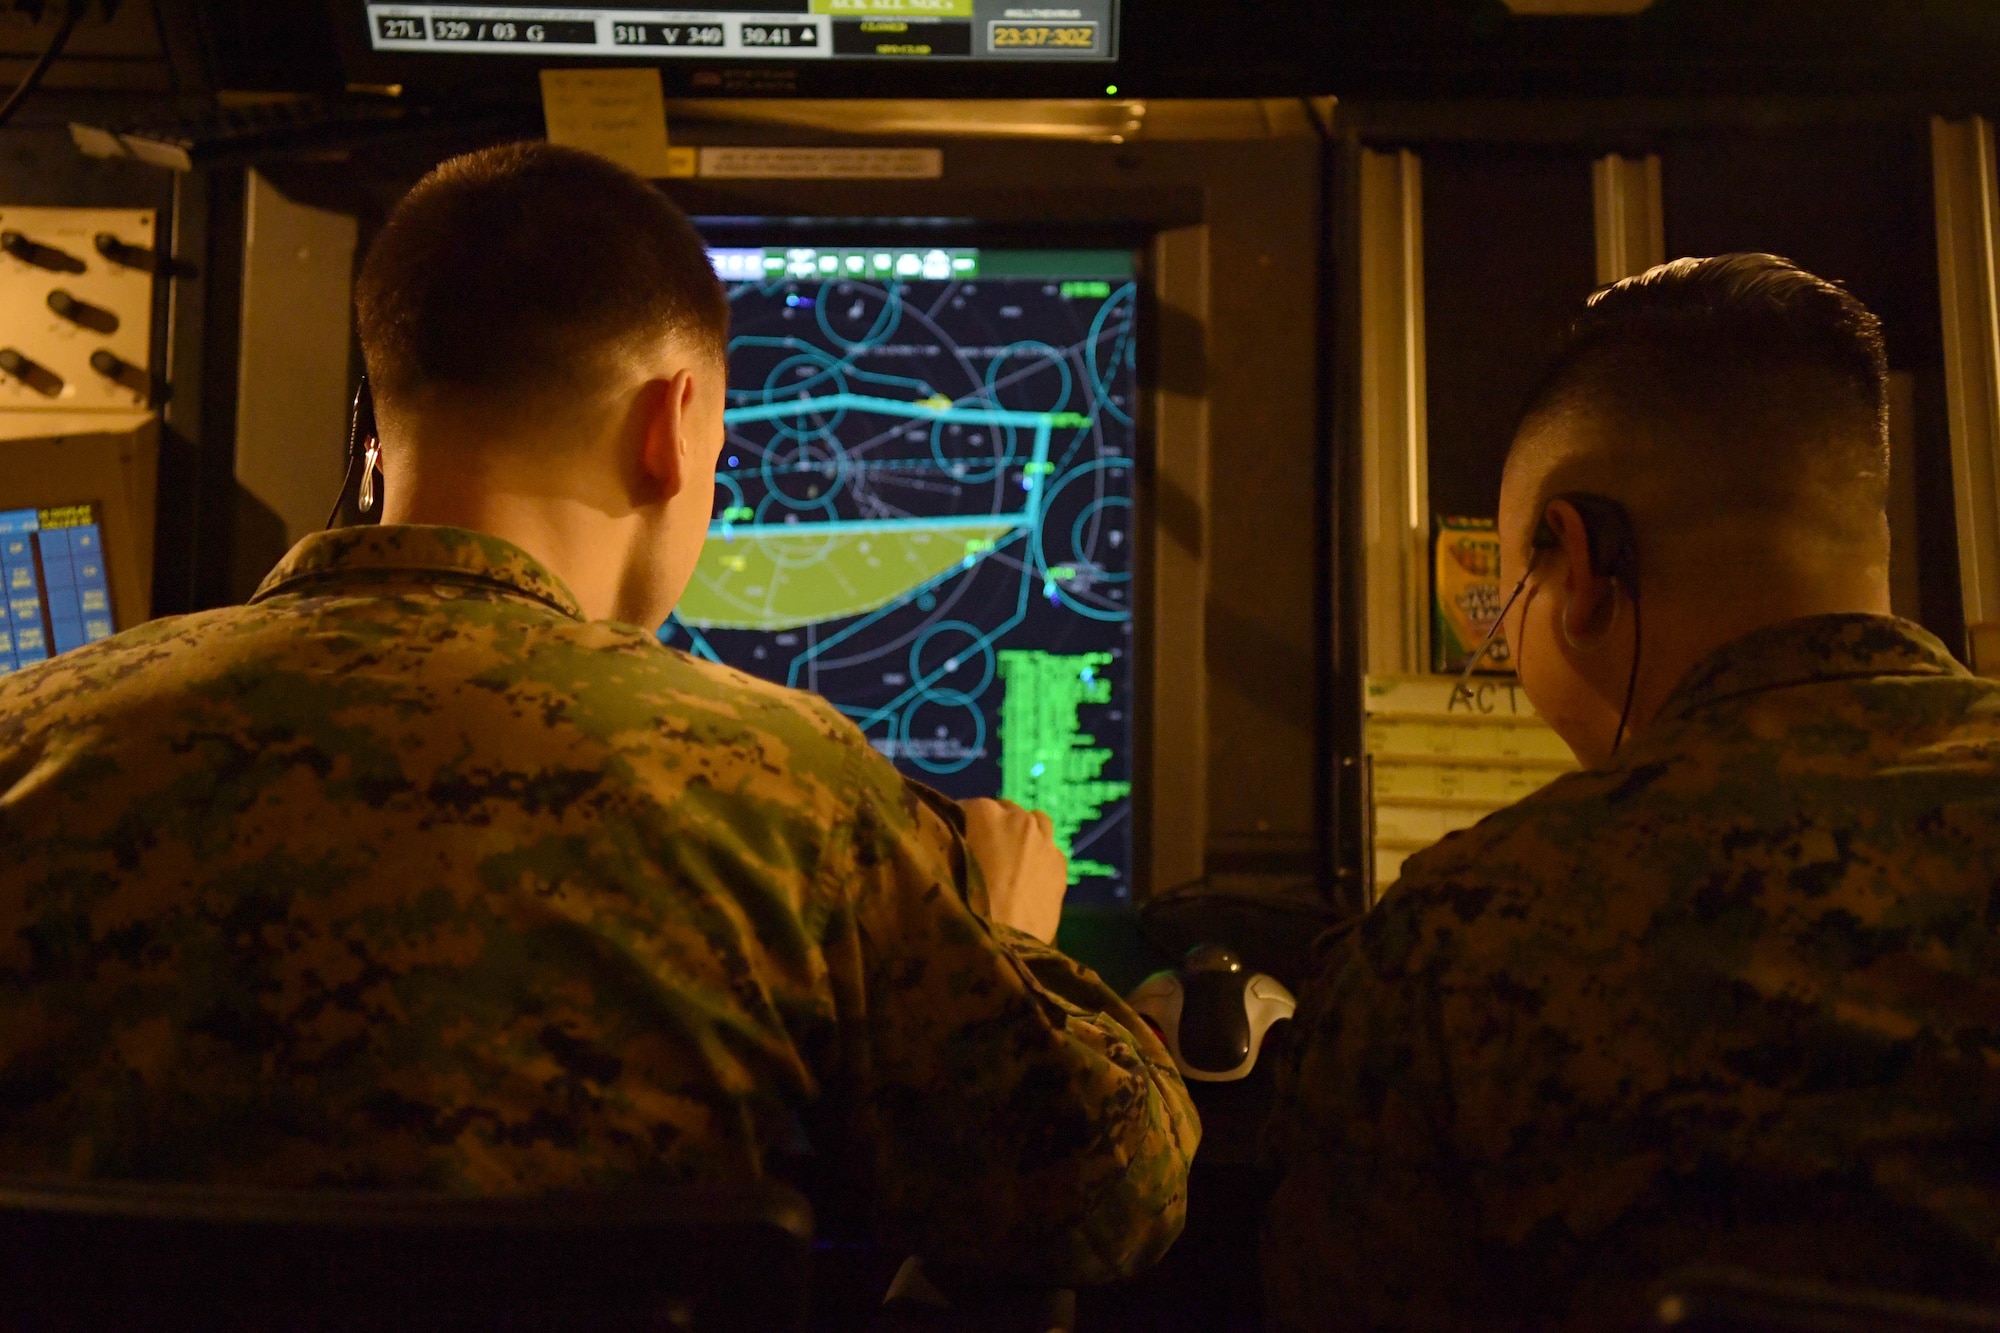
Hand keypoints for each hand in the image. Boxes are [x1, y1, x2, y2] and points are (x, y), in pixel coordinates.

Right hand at [960, 798, 1068, 943]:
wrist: (1001, 945)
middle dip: (993, 827)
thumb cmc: (960, 905)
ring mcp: (1044, 840)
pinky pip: (1049, 849)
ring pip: (1034, 822)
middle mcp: (1018, 818)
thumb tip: (950, 837)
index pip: (966, 807)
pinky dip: (1038, 855)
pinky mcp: (1060, 864)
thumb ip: (949, 842)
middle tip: (981, 856)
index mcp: (984, 813)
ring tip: (1010, 860)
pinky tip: (1028, 878)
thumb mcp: (942, 865)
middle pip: (1003, 811)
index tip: (953, 844)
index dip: (959, 826)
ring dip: (1022, 834)